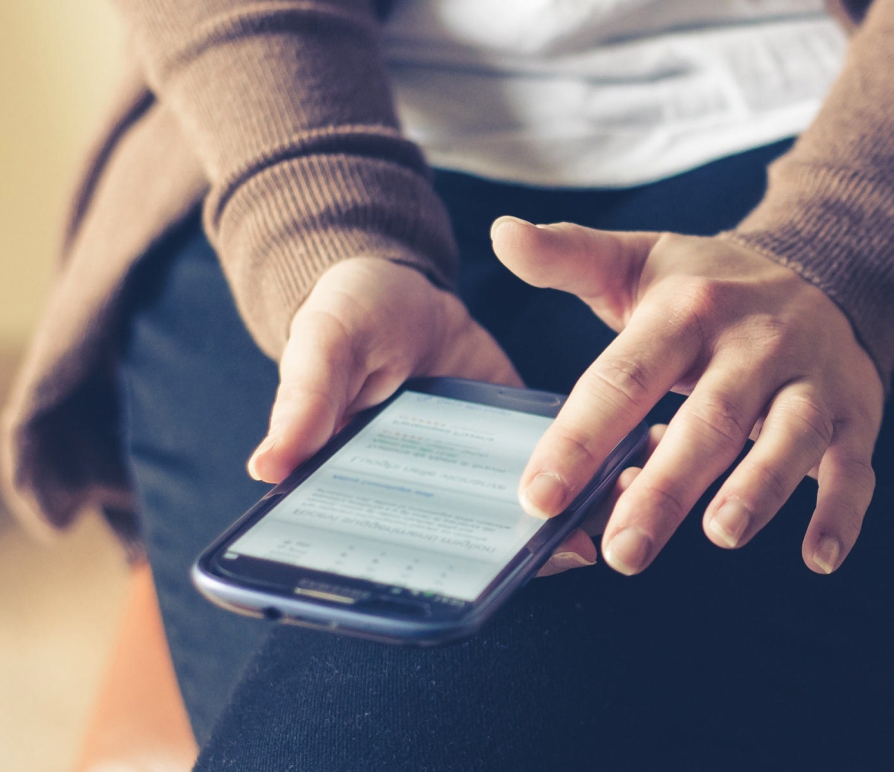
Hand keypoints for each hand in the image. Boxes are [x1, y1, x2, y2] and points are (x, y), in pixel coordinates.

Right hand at [245, 257, 599, 575]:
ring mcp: (476, 471)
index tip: (469, 588)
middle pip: (465, 548)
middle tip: (566, 551)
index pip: (389, 549)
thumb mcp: (324, 343)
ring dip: (563, 525)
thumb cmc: (347, 316)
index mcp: (364, 486)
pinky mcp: (518, 440)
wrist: (405, 286)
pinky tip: (626, 472)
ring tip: (609, 522)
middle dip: (516, 559)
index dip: (425, 578)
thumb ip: (305, 399)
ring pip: (517, 518)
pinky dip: (588, 478)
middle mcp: (424, 493)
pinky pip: (556, 471)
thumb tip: (267, 466)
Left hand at [491, 217, 883, 575]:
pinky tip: (819, 557)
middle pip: (707, 419)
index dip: (579, 438)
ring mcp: (809, 380)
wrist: (824, 265)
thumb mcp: (637, 262)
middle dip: (665, 488)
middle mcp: (751, 344)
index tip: (539, 496)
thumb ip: (568, 256)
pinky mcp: (855, 413)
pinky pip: (854, 466)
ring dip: (759, 488)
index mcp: (686, 312)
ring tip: (720, 534)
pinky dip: (841, 511)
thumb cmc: (709, 284)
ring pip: (789, 436)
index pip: (624, 378)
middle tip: (622, 551)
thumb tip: (501, 232)